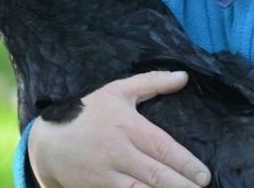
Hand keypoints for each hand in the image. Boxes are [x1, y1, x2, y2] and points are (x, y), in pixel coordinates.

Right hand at [28, 71, 211, 187]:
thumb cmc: (88, 113)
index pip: (162, 147)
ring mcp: (106, 175)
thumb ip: (152, 82)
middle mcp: (118, 152)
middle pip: (156, 174)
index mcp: (127, 126)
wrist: (49, 143)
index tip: (204, 175)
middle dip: (182, 185)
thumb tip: (184, 76)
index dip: (185, 163)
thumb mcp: (118, 90)